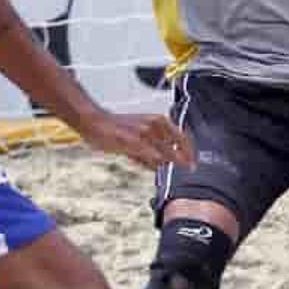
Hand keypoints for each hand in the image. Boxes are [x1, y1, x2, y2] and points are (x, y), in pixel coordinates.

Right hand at [77, 110, 195, 170]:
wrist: (96, 122)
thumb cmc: (115, 127)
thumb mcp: (140, 131)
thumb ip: (154, 144)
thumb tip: (165, 161)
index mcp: (159, 120)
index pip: (183, 137)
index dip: (190, 151)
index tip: (193, 163)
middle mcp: (155, 125)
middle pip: (178, 147)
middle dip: (183, 160)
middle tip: (188, 168)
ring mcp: (146, 133)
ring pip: (166, 155)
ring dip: (163, 163)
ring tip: (147, 160)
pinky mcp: (136, 142)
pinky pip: (152, 158)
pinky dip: (153, 164)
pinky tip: (147, 164)